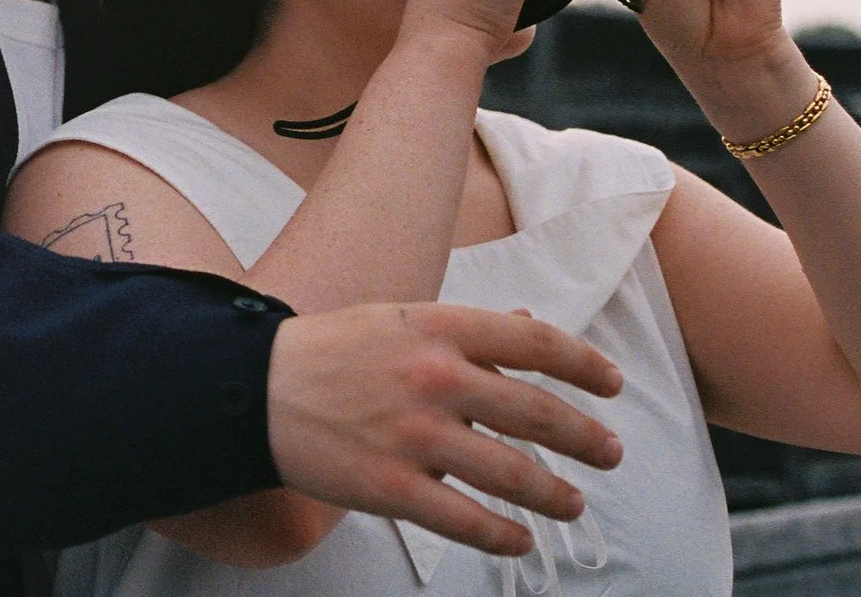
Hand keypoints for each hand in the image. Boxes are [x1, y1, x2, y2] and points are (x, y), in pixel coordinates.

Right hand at [267, 303, 624, 557]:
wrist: (250, 389)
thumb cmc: (325, 352)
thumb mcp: (395, 320)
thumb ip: (463, 331)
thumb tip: (529, 329)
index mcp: (436, 328)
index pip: (535, 343)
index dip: (584, 365)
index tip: (610, 384)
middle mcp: (435, 379)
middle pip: (538, 414)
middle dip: (587, 439)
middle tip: (611, 452)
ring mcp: (415, 436)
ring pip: (513, 474)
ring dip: (556, 494)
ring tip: (573, 504)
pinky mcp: (392, 487)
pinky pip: (466, 521)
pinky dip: (503, 536)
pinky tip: (520, 540)